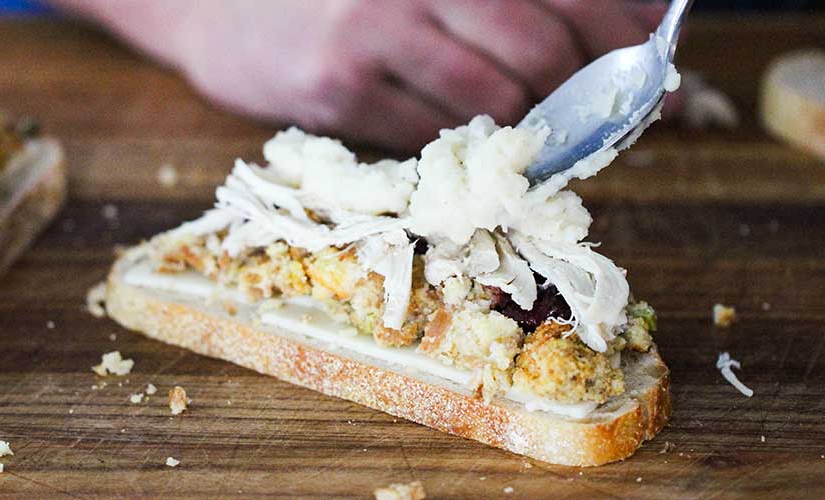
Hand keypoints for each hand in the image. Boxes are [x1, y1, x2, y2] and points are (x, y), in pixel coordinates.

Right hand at [64, 0, 666, 150]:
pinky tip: (467, 139)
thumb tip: (601, 30)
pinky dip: (464, 146)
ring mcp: (372, 29)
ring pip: (492, 94)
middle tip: (602, 108)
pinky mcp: (337, 86)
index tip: (655, 54)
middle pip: (539, 40)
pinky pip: (431, 133)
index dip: (624, 21)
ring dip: (528, 124)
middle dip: (587, 85)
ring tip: (533, 127)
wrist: (211, 5)